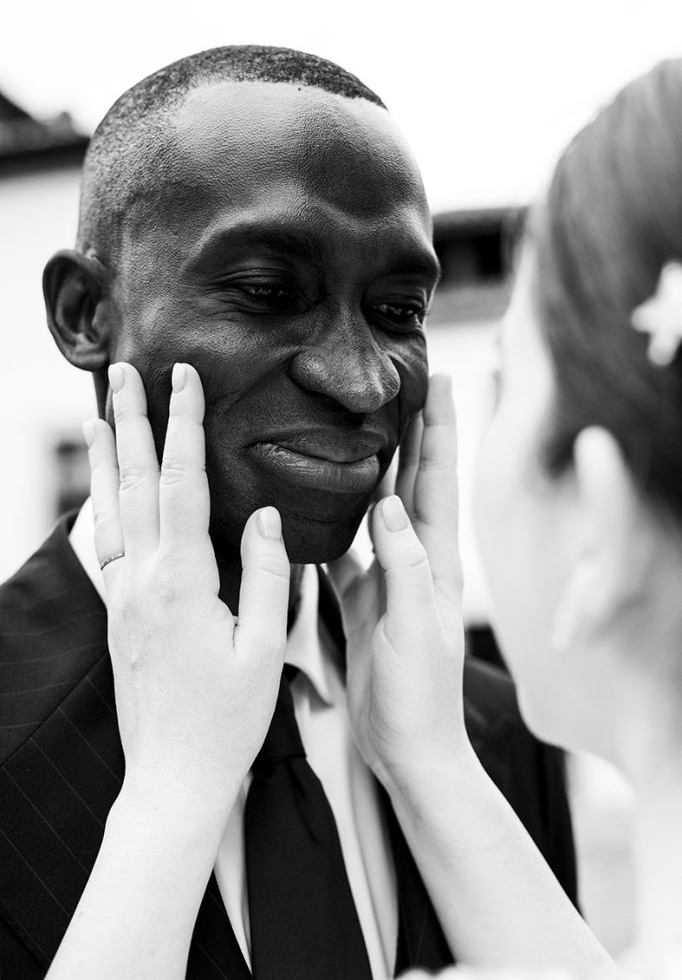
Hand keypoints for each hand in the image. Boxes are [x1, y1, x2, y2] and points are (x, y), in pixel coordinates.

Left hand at [84, 362, 289, 818]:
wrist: (173, 777)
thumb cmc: (227, 719)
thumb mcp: (264, 648)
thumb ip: (268, 575)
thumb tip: (268, 517)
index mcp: (183, 583)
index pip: (182, 484)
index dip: (183, 426)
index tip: (184, 379)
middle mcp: (142, 581)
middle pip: (132, 483)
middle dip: (129, 420)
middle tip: (121, 370)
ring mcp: (123, 599)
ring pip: (109, 510)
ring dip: (104, 457)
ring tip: (98, 412)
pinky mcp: (118, 617)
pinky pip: (103, 548)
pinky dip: (99, 508)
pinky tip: (99, 493)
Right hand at [328, 374, 467, 791]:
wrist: (410, 749)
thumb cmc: (419, 697)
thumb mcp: (413, 629)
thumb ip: (403, 567)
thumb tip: (390, 503)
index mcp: (435, 562)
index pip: (438, 480)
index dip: (440, 428)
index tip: (438, 379)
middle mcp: (416, 560)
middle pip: (414, 480)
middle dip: (412, 429)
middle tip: (400, 382)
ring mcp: (390, 578)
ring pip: (381, 506)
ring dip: (376, 463)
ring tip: (359, 423)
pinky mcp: (366, 600)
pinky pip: (348, 548)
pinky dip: (337, 519)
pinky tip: (316, 500)